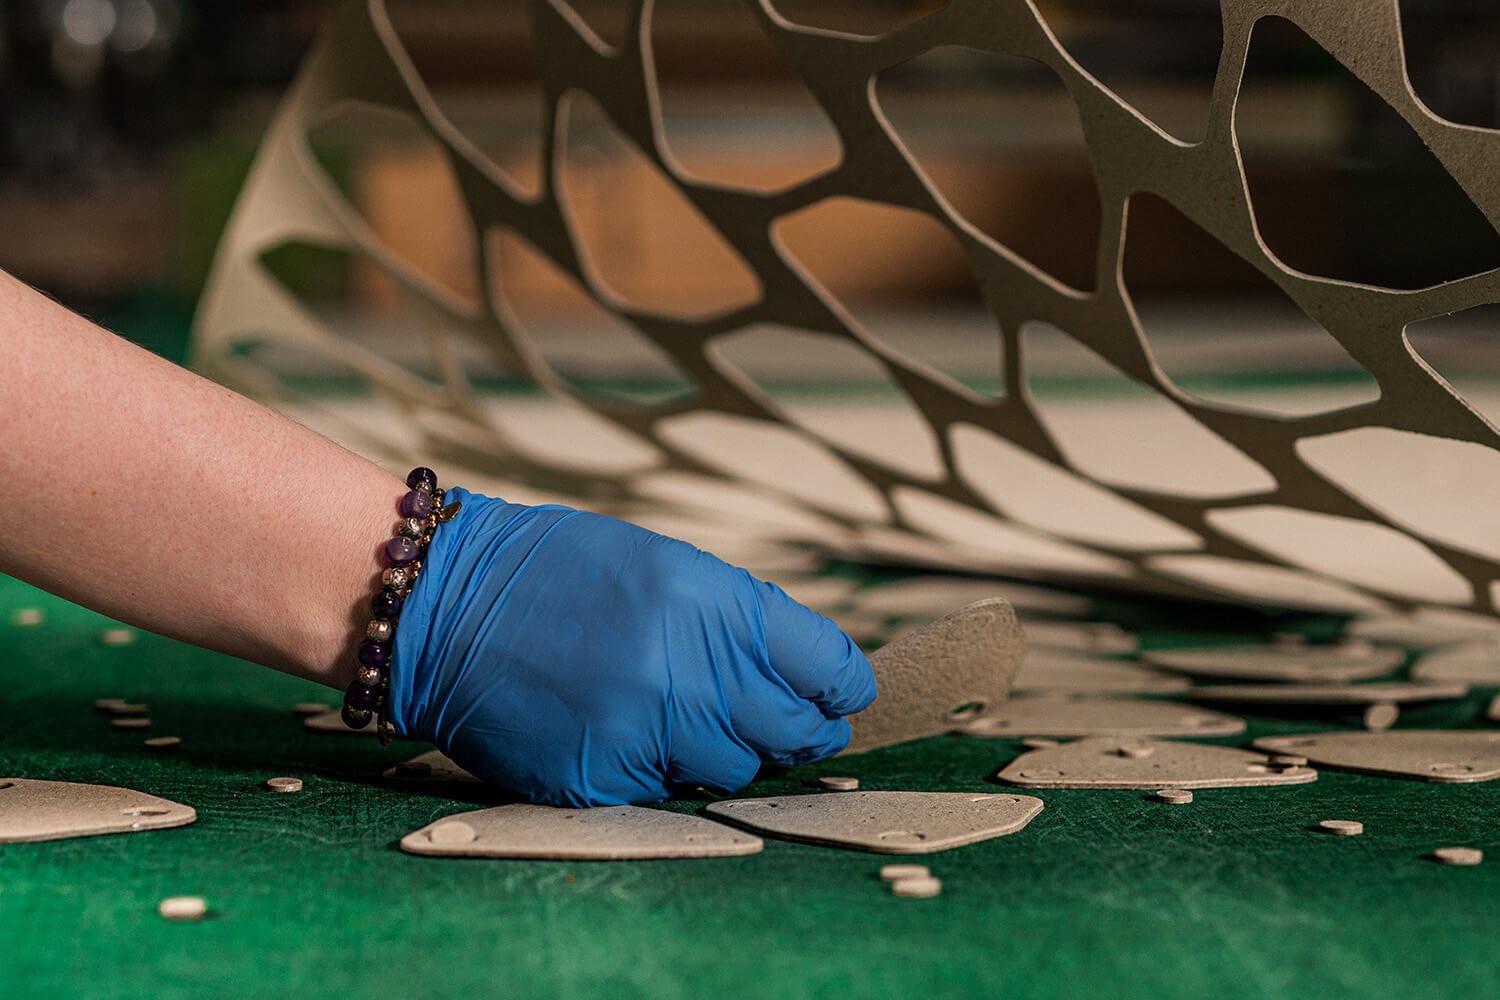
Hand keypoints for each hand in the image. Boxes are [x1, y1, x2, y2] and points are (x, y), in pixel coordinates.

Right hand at [387, 488, 875, 806]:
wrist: (447, 607)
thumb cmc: (556, 574)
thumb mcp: (663, 565)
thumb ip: (735, 621)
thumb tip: (799, 673)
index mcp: (714, 604)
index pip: (828, 665)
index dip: (843, 685)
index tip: (840, 693)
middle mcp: (691, 671)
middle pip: (795, 730)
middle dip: (802, 730)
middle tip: (795, 727)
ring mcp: (648, 731)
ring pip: (736, 768)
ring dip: (725, 749)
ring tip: (687, 717)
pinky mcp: (605, 778)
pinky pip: (668, 791)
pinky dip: (661, 769)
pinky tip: (627, 731)